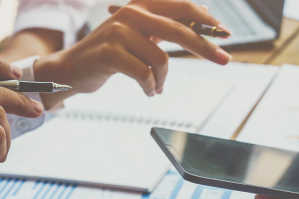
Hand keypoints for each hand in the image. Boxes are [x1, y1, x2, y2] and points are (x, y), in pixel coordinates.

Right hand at [34, 0, 231, 108]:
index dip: (206, 21)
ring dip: (162, 78)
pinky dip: (149, 87)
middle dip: (205, 47)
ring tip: (156, 86)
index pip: (182, 7)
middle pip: (179, 30)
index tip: (226, 33)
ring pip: (161, 59)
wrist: (72, 68)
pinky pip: (144, 74)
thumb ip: (166, 27)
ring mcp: (118, 31)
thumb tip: (206, 25)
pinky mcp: (109, 52)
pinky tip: (147, 91)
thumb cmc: (111, 53)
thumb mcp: (140, 34)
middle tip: (224, 60)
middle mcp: (131, 12)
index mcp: (141, 4)